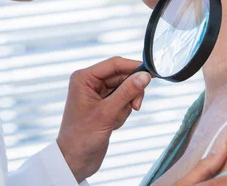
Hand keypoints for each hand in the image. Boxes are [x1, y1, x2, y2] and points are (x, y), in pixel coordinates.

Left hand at [57, 57, 151, 182]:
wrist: (75, 161)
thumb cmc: (82, 137)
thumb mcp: (107, 113)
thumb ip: (127, 92)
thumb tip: (145, 76)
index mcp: (84, 78)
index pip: (114, 64)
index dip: (133, 67)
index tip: (151, 74)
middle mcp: (90, 82)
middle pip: (122, 76)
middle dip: (130, 93)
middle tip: (135, 107)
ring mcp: (97, 94)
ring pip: (124, 90)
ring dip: (125, 106)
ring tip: (114, 121)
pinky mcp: (104, 105)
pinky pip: (122, 101)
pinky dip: (122, 112)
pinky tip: (113, 125)